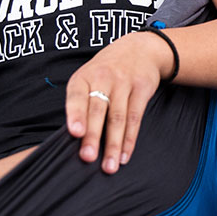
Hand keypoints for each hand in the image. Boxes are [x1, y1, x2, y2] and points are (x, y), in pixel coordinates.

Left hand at [65, 30, 174, 173]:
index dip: (76, 114)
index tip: (75, 133)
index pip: (77, 96)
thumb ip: (81, 103)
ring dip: (113, 144)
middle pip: (98, 110)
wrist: (139, 49)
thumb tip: (75, 138)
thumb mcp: (89, 78)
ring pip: (117, 117)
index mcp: (84, 77)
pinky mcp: (141, 88)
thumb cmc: (106, 71)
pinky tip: (124, 155)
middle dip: (93, 135)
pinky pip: (135, 117)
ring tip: (109, 166)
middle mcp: (103, 78)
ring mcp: (124, 82)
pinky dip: (130, 139)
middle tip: (88, 158)